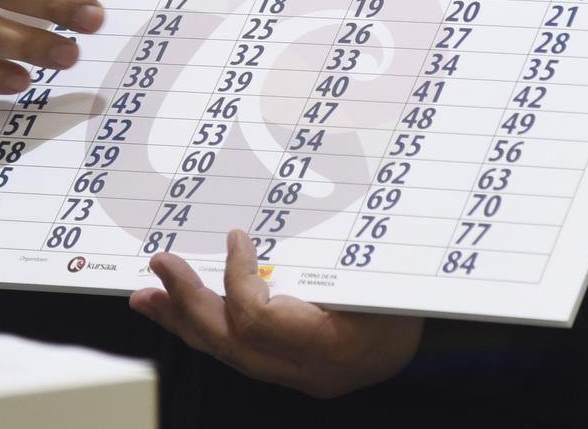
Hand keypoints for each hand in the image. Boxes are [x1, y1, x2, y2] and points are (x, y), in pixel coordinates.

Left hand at [131, 230, 423, 398]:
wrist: (437, 347)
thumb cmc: (416, 298)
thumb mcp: (384, 268)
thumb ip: (337, 247)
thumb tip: (281, 211)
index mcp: (335, 345)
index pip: (261, 321)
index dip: (237, 280)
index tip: (236, 239)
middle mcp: (310, 370)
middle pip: (232, 344)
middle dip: (188, 305)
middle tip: (159, 269)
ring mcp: (300, 376)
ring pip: (228, 354)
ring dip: (185, 320)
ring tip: (149, 296)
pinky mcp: (292, 371)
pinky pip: (239, 353)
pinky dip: (210, 327)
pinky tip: (184, 310)